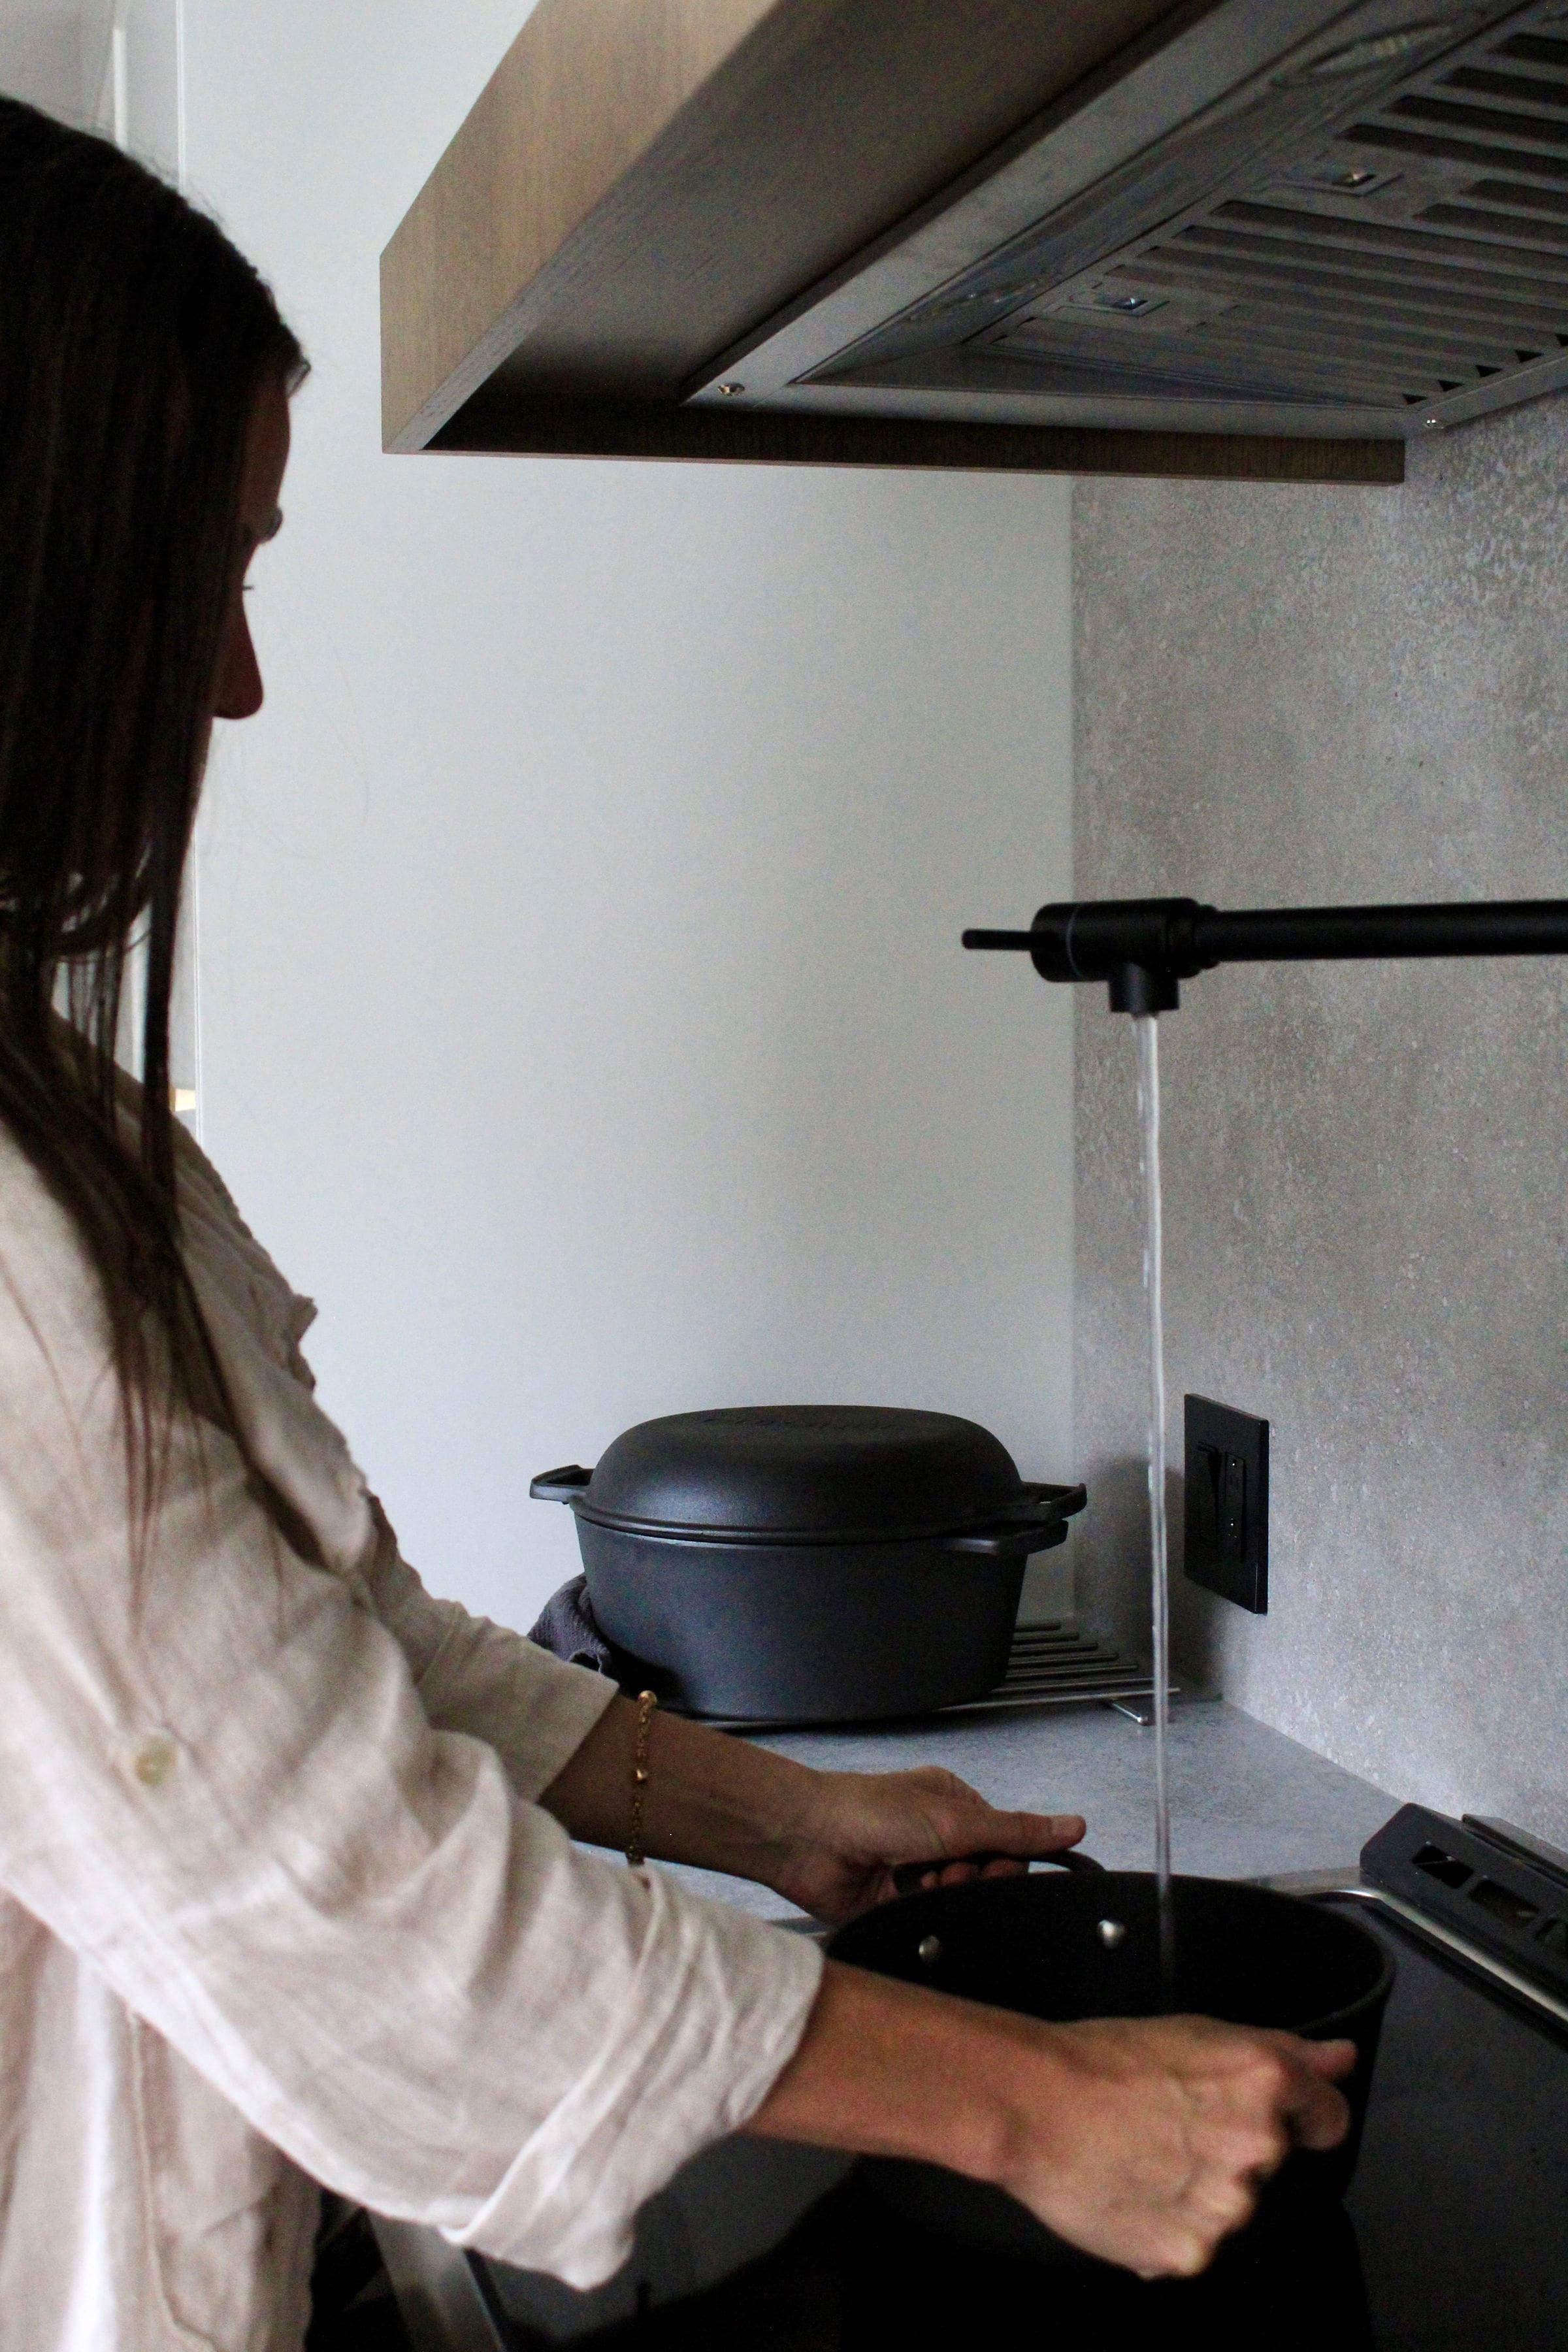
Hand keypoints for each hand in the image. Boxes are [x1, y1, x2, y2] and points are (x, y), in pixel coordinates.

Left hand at [764, 1762, 1085, 1922]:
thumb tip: (1075, 1825)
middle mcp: (936, 1837)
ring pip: (958, 1900)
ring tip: (920, 1883)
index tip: (992, 1866)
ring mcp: (914, 1871)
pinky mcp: (894, 1905)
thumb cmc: (871, 1811)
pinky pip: (930, 1920)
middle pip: (985, 1874)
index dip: (1005, 1860)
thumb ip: (1015, 1831)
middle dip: (973, 1879)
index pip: (1006, 1841)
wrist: (807, 1839)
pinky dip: (923, 1913)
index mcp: (954, 1804)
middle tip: (950, 1873)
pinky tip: (906, 1899)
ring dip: (945, 1895)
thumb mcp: (952, 1818)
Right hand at [1012, 2013, 1356, 2274]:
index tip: (1273, 2115)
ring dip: (1199, 2191)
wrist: (1033, 2104)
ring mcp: (1227, 2209)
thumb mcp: (1199, 2031)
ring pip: (1231, 2207)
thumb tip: (1339, 2058)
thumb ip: (1284, 2049)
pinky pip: (1193, 2246)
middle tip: (1171, 2125)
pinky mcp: (1191, 2254)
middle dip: (1231, 2148)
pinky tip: (1133, 2191)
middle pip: (1269, 2161)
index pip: (1330, 2116)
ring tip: (1142, 2155)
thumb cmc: (1101, 2060)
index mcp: (1265, 2084)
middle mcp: (1257, 2149)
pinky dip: (1168, 2227)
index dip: (1302, 2113)